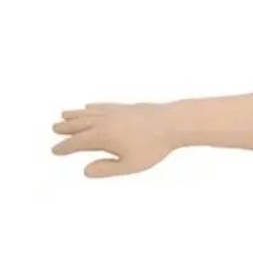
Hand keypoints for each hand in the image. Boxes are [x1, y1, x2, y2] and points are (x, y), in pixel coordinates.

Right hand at [52, 103, 178, 177]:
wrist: (173, 122)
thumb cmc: (154, 146)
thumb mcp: (130, 165)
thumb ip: (107, 169)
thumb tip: (85, 171)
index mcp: (102, 136)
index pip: (76, 142)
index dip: (64, 147)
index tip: (55, 151)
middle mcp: (105, 120)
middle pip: (79, 124)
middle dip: (65, 128)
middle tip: (54, 129)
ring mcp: (115, 111)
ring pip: (89, 112)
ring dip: (74, 114)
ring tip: (63, 115)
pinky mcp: (126, 106)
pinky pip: (103, 105)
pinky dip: (92, 107)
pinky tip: (89, 106)